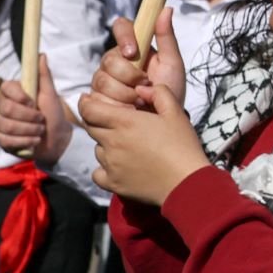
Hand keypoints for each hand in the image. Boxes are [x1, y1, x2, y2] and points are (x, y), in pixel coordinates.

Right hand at [0, 55, 73, 161]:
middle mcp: (4, 107)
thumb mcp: (50, 94)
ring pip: (7, 125)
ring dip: (29, 130)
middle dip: (29, 116)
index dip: (19, 96)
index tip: (33, 102)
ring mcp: (1, 124)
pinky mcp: (2, 140)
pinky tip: (34, 141)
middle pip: (6, 109)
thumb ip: (44, 76)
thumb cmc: (53, 114)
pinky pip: (6, 140)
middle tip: (41, 119)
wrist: (57, 139)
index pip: (6, 88)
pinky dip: (25, 141)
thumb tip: (41, 55)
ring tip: (40, 131)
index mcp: (15, 94)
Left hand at [80, 82, 208, 205]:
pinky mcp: (113, 183)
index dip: (85, 103)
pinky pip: (98, 173)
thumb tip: (140, 89)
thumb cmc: (182, 145)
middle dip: (99, 121)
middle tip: (118, 123)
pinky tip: (119, 166)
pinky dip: (104, 168)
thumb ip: (158, 93)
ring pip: (98, 149)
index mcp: (124, 122)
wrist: (186, 182)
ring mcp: (110, 164)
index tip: (87, 99)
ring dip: (106, 144)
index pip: (88, 109)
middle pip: (91, 127)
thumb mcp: (175, 112)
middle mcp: (112, 142)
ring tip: (127, 146)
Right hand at [89, 11, 186, 111]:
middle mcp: (114, 61)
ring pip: (101, 80)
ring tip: (140, 101)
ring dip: (124, 94)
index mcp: (133, 47)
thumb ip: (167, 37)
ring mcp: (103, 81)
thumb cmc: (170, 90)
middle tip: (146, 86)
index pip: (120, 27)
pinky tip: (128, 112)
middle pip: (109, 59)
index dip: (124, 37)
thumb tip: (166, 8)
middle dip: (129, 76)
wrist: (164, 121)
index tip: (133, 52)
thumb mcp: (173, 64)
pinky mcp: (96, 101)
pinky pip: (96, 100)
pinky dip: (115, 107)